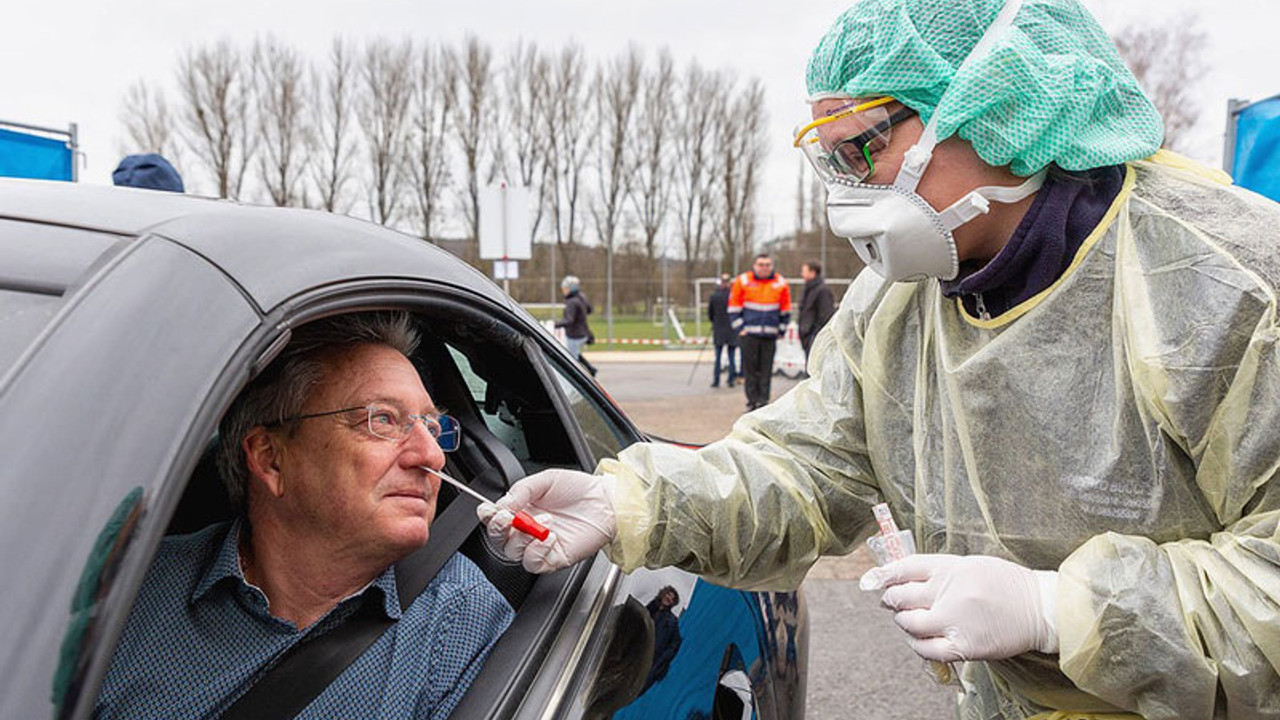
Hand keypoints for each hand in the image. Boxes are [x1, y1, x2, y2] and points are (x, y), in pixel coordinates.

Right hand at [476, 469, 616, 572]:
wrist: (607, 501)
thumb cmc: (579, 489)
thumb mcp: (546, 480)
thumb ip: (521, 490)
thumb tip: (501, 504)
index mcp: (521, 509)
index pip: (494, 519)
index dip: (487, 517)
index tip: (489, 510)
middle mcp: (527, 529)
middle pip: (499, 540)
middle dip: (499, 529)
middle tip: (510, 517)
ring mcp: (540, 545)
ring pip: (514, 553)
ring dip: (523, 538)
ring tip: (544, 521)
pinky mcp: (554, 558)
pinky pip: (534, 563)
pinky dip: (538, 551)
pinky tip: (550, 537)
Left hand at [859, 554, 1057, 661]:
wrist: (1040, 609)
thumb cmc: (1007, 585)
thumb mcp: (972, 564)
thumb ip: (941, 571)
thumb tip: (907, 578)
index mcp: (951, 568)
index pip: (905, 567)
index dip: (884, 574)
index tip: (875, 579)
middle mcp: (948, 592)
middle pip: (901, 596)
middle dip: (892, 599)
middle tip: (892, 602)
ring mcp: (954, 620)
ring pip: (909, 623)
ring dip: (904, 622)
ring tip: (911, 620)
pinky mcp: (962, 645)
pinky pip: (926, 649)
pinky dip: (917, 645)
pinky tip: (921, 640)